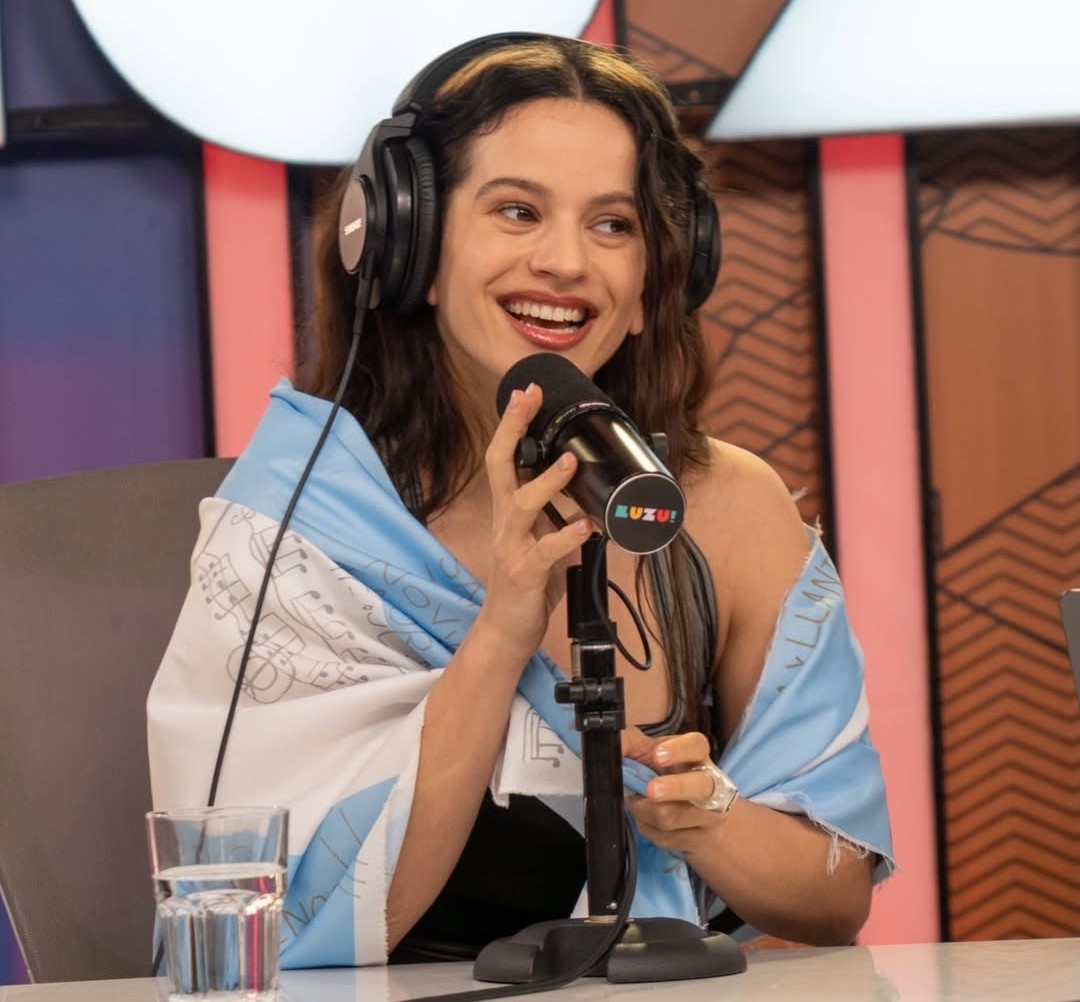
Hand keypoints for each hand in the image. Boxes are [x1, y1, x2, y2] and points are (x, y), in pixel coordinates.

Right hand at [475, 382, 592, 665]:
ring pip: (522, 506)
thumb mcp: (540, 540)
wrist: (505, 631)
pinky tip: (588, 528)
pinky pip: (546, 552)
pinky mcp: (525, 573)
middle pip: (500, 467)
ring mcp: (511, 547)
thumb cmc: (526, 584)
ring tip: (570, 463)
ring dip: (547, 483)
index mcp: (509, 511)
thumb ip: (558, 517)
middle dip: (514, 431)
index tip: (527, 392)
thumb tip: (589, 496)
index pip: (504, 458)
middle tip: (529, 400)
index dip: (513, 424)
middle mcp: (504, 522)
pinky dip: (569, 537)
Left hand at [622, 725, 733, 854]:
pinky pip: (665, 838)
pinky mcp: (702, 841)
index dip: (678, 750)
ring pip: (672, 816)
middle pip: (700, 785)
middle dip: (674, 788)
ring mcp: (711, 815)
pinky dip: (647, 828)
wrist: (701, 821)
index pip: (697, 746)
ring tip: (637, 804)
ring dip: (643, 811)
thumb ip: (632, 746)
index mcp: (697, 757)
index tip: (657, 756)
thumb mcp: (652, 756)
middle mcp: (712, 784)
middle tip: (651, 790)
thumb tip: (614, 745)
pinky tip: (648, 821)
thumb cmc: (670, 779)